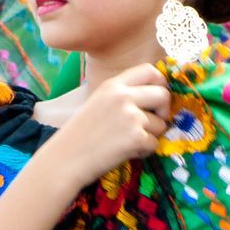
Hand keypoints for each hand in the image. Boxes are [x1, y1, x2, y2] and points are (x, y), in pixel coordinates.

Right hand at [42, 65, 173, 189]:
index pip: (149, 71)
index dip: (160, 83)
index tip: (157, 98)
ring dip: (150, 135)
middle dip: (163, 111)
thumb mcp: (99, 102)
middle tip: (153, 123)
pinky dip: (144, 151)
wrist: (65, 159)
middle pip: (163, 95)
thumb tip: (156, 94)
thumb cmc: (80, 134)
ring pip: (161, 124)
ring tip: (127, 141)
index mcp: (113, 85)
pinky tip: (125, 151)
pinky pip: (154, 143)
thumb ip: (123, 95)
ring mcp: (131, 116)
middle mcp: (123, 96)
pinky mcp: (136, 137)